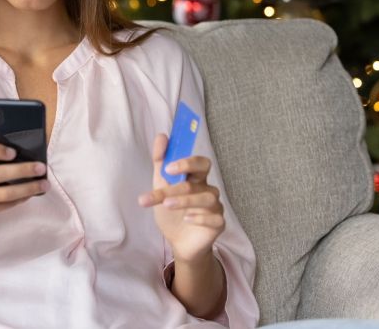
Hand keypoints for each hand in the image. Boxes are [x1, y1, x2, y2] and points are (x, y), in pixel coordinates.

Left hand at [137, 133, 223, 262]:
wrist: (178, 242)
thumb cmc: (171, 211)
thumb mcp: (161, 186)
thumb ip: (160, 162)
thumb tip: (161, 136)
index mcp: (195, 178)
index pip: (199, 162)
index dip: (186, 162)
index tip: (168, 167)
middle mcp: (207, 189)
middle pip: (202, 176)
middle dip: (182, 180)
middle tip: (165, 184)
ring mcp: (215, 207)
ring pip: (205, 198)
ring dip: (184, 200)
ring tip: (167, 205)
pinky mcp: (218, 224)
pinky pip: (214, 218)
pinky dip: (199, 217)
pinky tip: (186, 219)